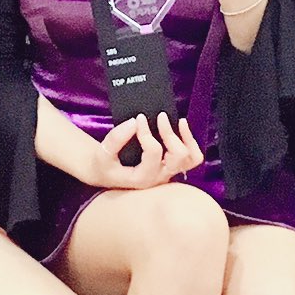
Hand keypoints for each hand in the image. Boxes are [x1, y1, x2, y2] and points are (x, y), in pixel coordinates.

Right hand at [85, 112, 204, 188]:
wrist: (105, 173)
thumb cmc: (104, 164)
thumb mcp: (103, 153)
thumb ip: (116, 139)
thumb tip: (134, 122)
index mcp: (143, 177)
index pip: (154, 151)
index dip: (147, 132)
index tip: (139, 118)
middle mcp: (159, 177)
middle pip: (178, 156)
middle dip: (170, 134)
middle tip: (160, 117)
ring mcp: (167, 172)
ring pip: (190, 159)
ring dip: (186, 139)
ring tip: (178, 121)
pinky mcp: (170, 166)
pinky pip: (191, 157)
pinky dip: (190, 141)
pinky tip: (181, 126)